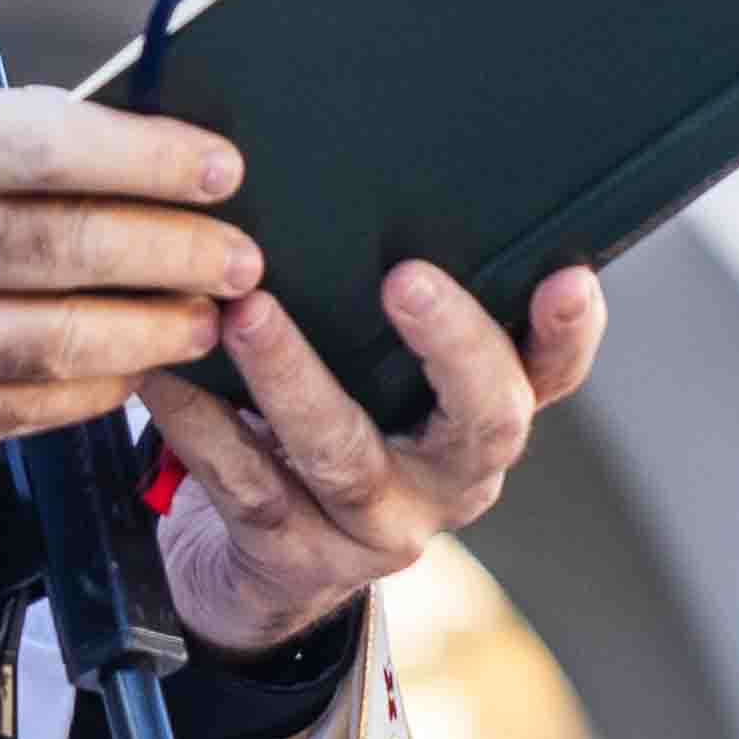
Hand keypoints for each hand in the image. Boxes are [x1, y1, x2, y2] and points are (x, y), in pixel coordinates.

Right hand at [0, 89, 253, 466]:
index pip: (45, 146)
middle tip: (237, 255)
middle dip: (177, 253)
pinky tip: (128, 369)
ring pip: (57, 344)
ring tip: (203, 316)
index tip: (218, 168)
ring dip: (153, 332)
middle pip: (66, 250)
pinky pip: (22, 411)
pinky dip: (91, 392)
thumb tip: (124, 153)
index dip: (151, 158)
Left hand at [142, 261, 603, 659]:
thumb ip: (401, 311)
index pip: (552, 374)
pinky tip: (168, 371)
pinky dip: (200, 423)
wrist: (265, 569)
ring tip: (249, 311)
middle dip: (454, 348)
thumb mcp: (385, 378)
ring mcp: (375, 526)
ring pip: (344, 454)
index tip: (566, 275)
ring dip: (295, 377)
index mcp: (482, 422)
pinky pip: (245, 484)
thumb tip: (378, 168)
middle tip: (409, 279)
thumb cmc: (337, 427)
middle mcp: (449, 480)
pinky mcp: (293, 553)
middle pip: (485, 422)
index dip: (571, 331)